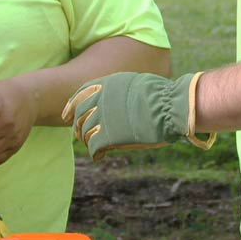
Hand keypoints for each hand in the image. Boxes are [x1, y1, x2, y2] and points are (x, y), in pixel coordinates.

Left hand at [61, 71, 215, 159]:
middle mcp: (101, 99)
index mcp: (106, 85)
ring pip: (84, 133)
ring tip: (96, 146)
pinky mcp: (109, 135)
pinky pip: (93, 146)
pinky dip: (94, 153)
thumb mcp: (135, 84)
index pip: (79, 96)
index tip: (67, 116)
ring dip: (88, 141)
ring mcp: (104, 117)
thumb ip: (117, 91)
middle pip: (79, 116)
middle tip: (82, 136)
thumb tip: (110, 100)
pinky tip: (100, 155)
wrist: (172, 107)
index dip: (71, 107)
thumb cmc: (162, 96)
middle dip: (78, 127)